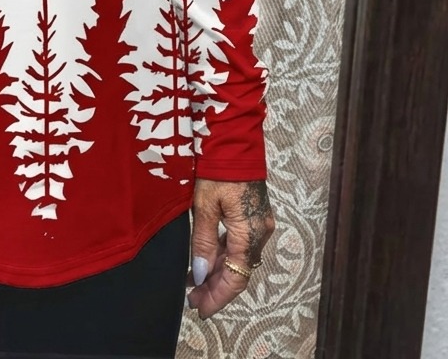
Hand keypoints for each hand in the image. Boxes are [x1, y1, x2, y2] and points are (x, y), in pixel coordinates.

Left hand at [186, 179, 274, 318]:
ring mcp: (258, 224)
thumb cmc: (218, 171)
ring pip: (238, 257)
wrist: (234, 142)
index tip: (201, 308)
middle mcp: (259, 233)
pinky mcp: (253, 216)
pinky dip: (222, 254)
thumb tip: (201, 274)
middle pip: (239, 270)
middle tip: (192, 298)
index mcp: (249, 234)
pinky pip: (239, 243)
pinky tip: (205, 258)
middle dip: (215, 287)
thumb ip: (203, 241)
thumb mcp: (205, 206)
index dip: (219, 296)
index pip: (236, 277)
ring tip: (192, 281)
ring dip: (217, 270)